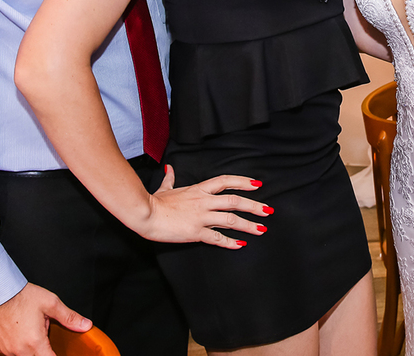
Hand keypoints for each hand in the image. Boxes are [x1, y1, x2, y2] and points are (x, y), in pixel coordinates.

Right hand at [0, 282, 90, 355]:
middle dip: (45, 352)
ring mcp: (8, 350)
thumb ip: (69, 317)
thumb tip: (85, 325)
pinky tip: (24, 335)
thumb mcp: (51, 304)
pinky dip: (21, 349)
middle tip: (46, 337)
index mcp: (34, 342)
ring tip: (34, 333)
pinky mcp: (0, 347)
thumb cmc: (22, 297)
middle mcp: (19, 350)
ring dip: (33, 350)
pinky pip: (14, 354)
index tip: (61, 353)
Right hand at [140, 166, 270, 247]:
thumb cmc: (154, 202)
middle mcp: (204, 201)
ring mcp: (201, 217)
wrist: (145, 214)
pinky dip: (230, 242)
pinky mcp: (195, 232)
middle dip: (254, 206)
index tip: (257, 184)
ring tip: (261, 229)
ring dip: (248, 225)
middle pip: (235, 201)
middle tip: (268, 210)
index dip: (243, 182)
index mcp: (199, 189)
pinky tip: (240, 245)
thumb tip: (170, 168)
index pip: (226, 181)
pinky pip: (217, 238)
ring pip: (231, 220)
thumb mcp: (165, 188)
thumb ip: (171, 178)